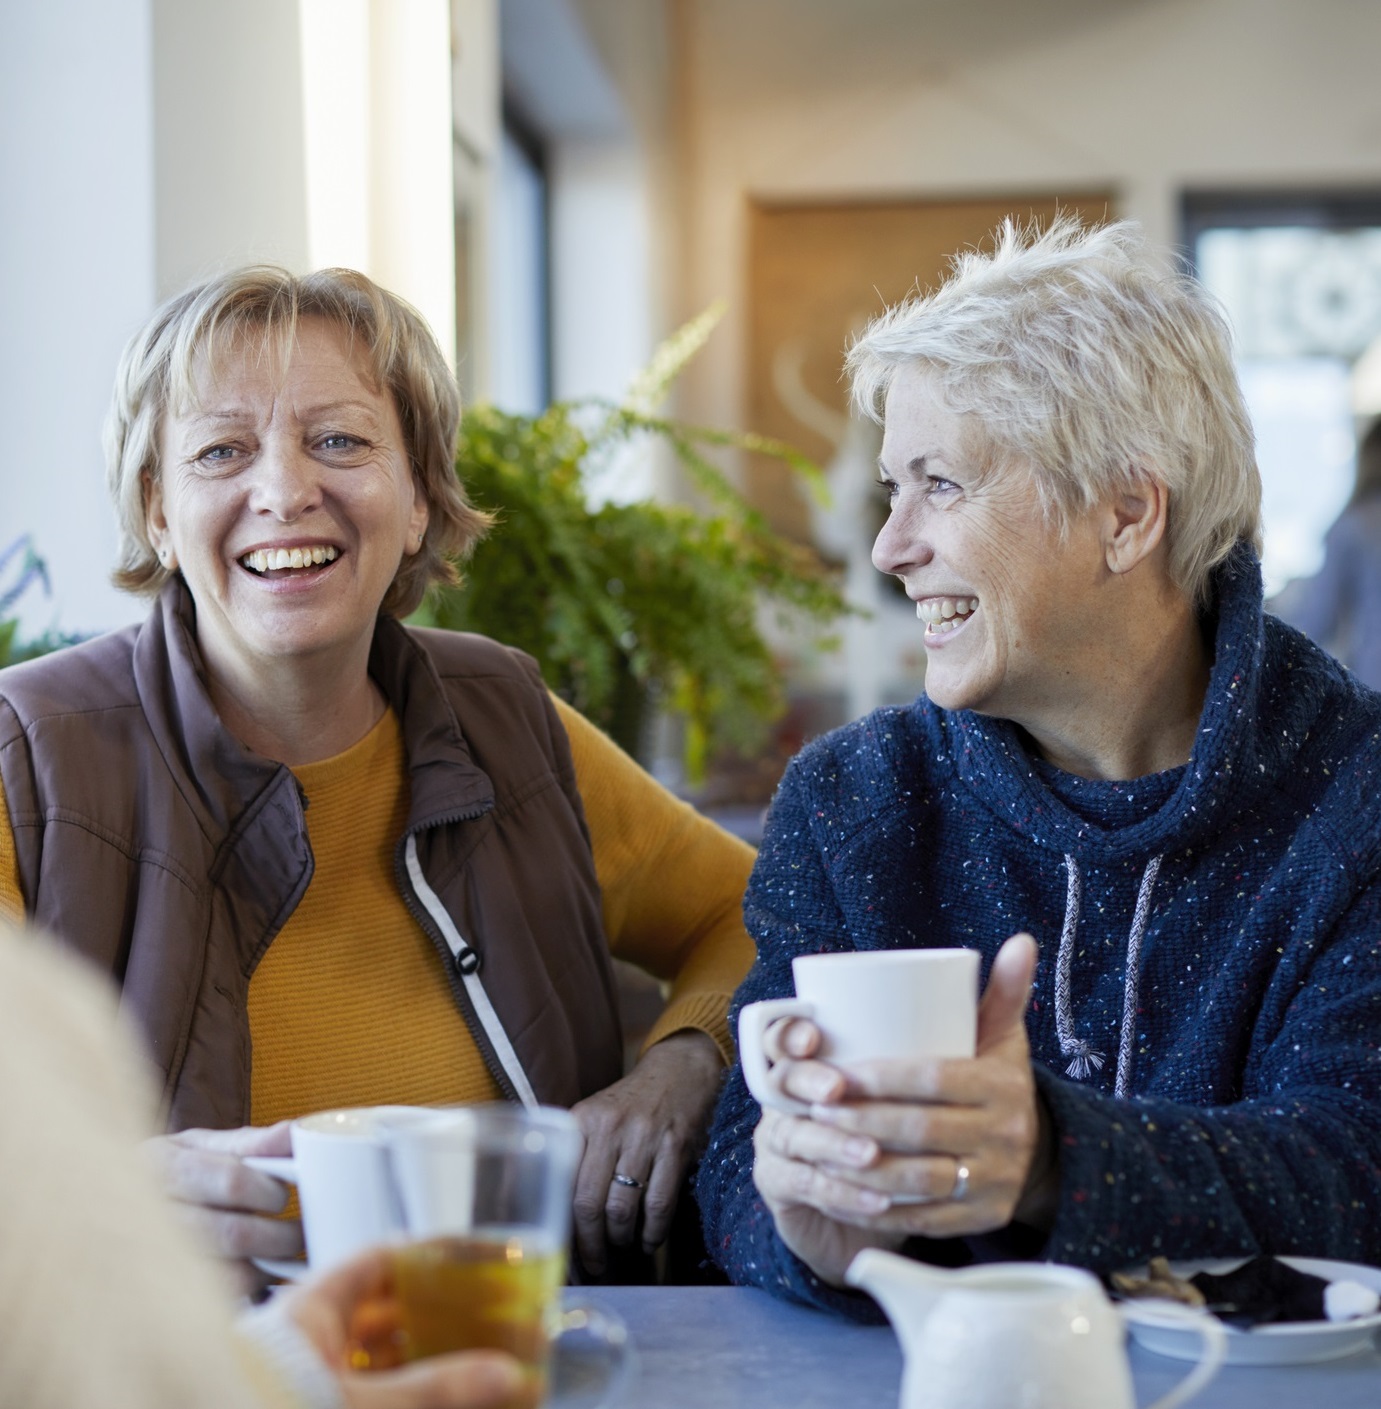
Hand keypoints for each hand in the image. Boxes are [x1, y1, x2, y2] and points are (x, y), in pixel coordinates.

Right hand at [144, 1122, 302, 1294]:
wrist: (109, 1215)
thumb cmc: (171, 1177)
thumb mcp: (199, 1148)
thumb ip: (250, 1144)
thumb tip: (298, 1134)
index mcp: (160, 1164)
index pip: (233, 1181)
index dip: (271, 1192)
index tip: (286, 1196)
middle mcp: (148, 1215)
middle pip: (233, 1234)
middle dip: (279, 1236)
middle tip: (299, 1234)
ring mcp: (149, 1263)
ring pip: (227, 1275)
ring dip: (266, 1268)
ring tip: (281, 1258)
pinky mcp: (158, 1300)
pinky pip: (216, 1305)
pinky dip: (244, 1293)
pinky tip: (256, 1279)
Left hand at [276, 1246, 524, 1408]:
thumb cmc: (270, 1408)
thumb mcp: (356, 1404)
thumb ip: (431, 1389)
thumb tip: (505, 1373)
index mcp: (310, 1312)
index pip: (377, 1262)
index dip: (426, 1256)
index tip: (471, 1261)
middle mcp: (306, 1341)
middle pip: (381, 1315)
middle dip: (433, 1319)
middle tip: (484, 1322)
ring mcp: (307, 1382)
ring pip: (375, 1362)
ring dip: (422, 1365)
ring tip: (474, 1371)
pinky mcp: (310, 1407)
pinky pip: (366, 1396)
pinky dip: (404, 1398)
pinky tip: (437, 1403)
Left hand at [568, 1029, 722, 1274]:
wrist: (680, 1071)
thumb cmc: (631, 1105)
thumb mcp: (595, 1117)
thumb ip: (575, 1155)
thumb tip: (553, 1211)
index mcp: (583, 1120)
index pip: (563, 1184)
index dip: (563, 1226)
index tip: (564, 1252)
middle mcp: (610, 1127)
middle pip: (590, 1203)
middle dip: (590, 1244)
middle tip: (593, 1264)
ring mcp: (645, 1136)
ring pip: (623, 1209)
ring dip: (620, 1240)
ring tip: (620, 1248)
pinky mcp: (676, 1146)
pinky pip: (659, 1204)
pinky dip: (652, 1233)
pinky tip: (647, 1240)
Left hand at [752, 935, 1047, 1284]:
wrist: (1038, 1151)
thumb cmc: (997, 1080)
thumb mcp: (1004, 1035)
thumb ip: (1004, 990)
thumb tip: (1022, 940)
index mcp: (1003, 1085)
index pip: (932, 1078)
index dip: (880, 1078)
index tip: (836, 1073)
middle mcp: (1005, 1136)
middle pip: (919, 1129)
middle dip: (860, 1119)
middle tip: (814, 1108)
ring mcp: (994, 1183)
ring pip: (918, 1179)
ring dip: (860, 1167)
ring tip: (817, 1146)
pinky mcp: (982, 1219)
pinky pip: (922, 1219)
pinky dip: (876, 1209)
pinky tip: (838, 1193)